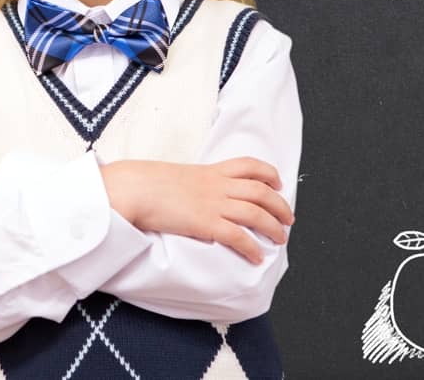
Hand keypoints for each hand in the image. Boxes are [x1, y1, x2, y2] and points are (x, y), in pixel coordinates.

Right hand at [104, 158, 292, 264]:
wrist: (134, 188)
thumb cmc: (145, 183)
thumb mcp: (174, 176)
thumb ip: (189, 184)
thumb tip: (188, 195)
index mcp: (210, 171)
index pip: (248, 165)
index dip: (268, 173)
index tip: (277, 183)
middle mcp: (217, 185)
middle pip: (261, 191)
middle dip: (279, 205)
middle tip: (289, 218)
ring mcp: (213, 204)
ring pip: (256, 213)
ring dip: (273, 227)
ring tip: (281, 238)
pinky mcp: (206, 223)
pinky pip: (237, 236)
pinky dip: (251, 247)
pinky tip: (257, 257)